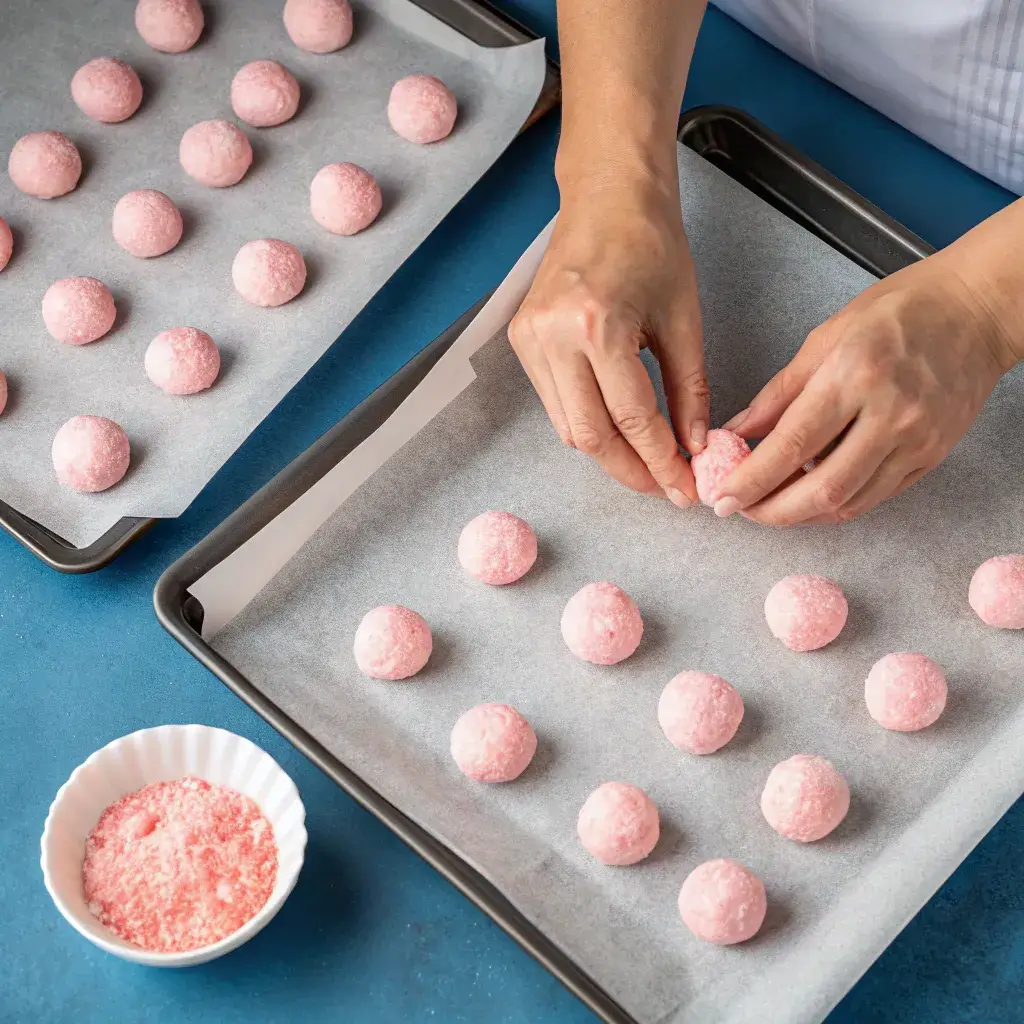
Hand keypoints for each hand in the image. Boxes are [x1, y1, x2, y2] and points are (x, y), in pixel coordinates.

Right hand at [509, 185, 707, 506]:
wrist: (607, 198)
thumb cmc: (651, 244)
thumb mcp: (683, 320)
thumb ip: (689, 391)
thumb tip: (694, 445)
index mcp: (598, 325)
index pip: (632, 418)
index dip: (661, 462)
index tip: (685, 488)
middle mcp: (554, 336)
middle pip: (589, 435)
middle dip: (631, 471)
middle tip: (665, 487)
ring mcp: (530, 338)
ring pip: (567, 427)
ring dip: (609, 452)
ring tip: (647, 462)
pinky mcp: (521, 339)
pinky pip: (554, 403)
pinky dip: (587, 422)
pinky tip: (617, 428)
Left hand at [713, 253, 1018, 524]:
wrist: (976, 310)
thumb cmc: (898, 312)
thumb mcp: (825, 338)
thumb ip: (778, 394)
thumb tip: (736, 432)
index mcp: (853, 375)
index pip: (791, 445)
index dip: (750, 480)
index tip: (720, 497)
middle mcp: (889, 413)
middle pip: (821, 489)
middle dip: (771, 511)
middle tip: (740, 510)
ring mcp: (917, 440)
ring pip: (850, 502)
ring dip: (801, 514)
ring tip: (770, 505)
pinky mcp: (933, 455)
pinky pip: (876, 496)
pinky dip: (837, 504)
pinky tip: (811, 495)